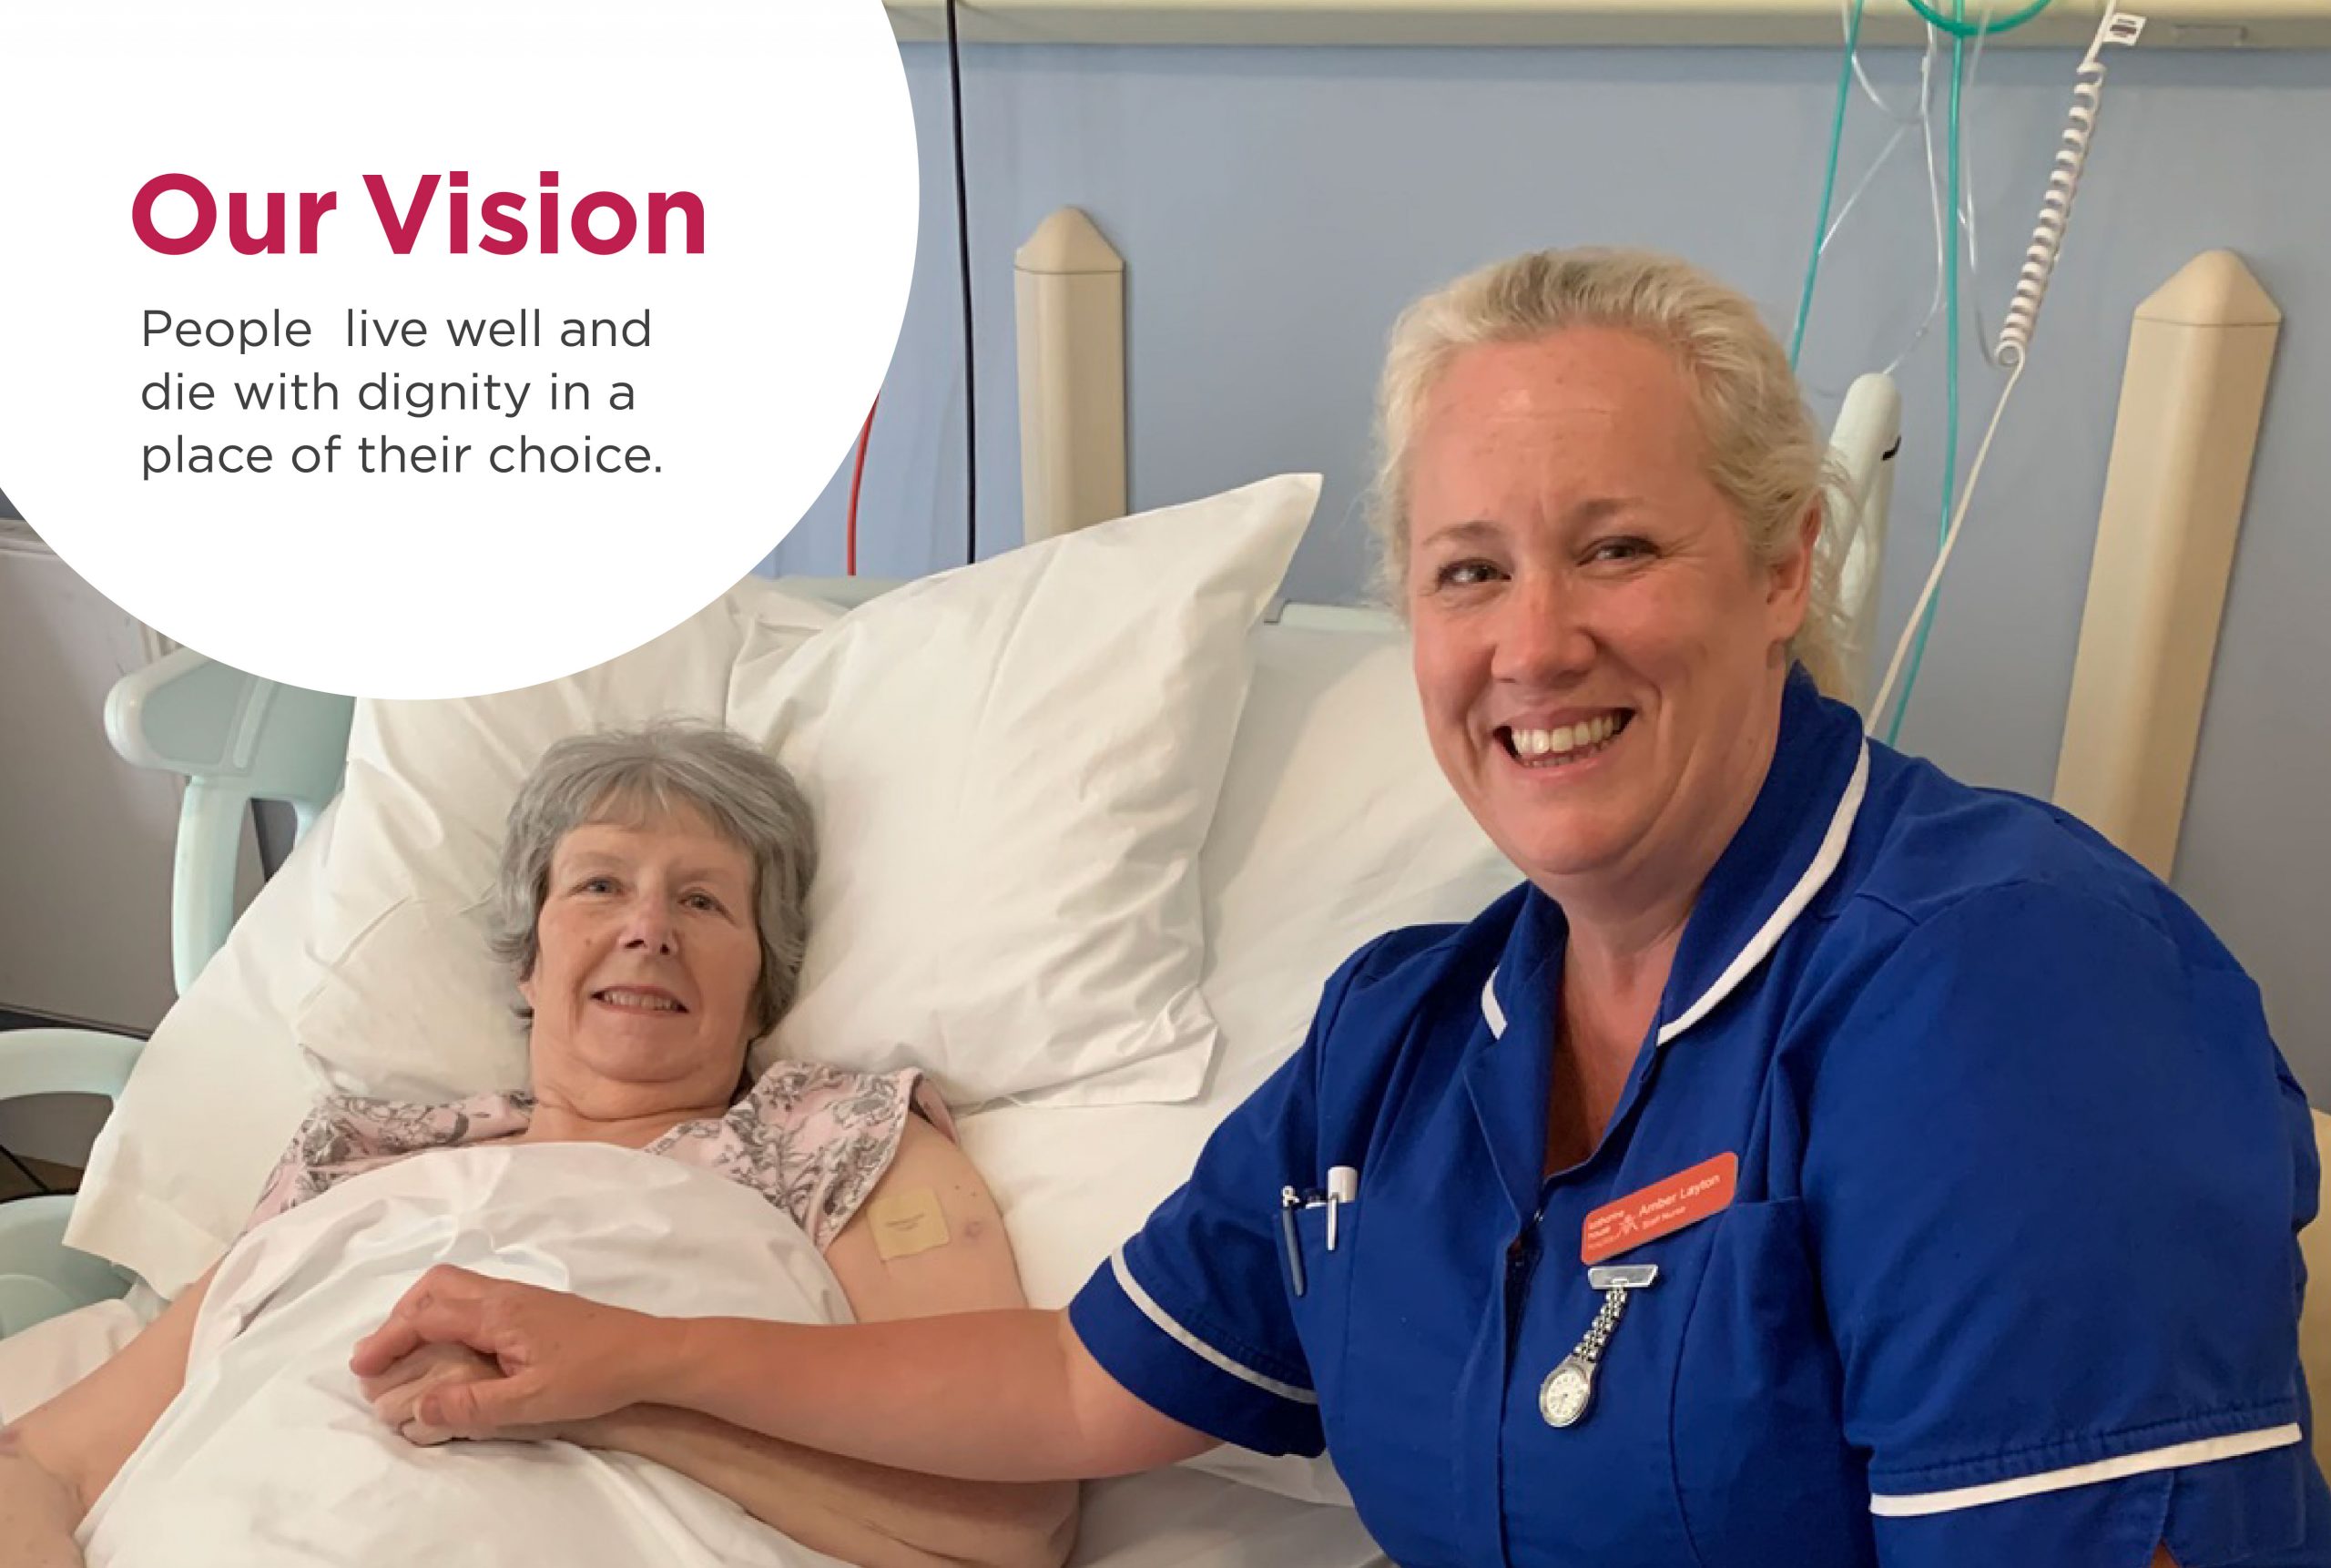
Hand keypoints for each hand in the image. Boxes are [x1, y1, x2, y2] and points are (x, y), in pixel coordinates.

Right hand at [349, 1266, 662, 1437]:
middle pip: (437, 1286)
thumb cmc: (594, 1375)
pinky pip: (474, 1298)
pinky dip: (446, 1315)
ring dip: (422, 1313)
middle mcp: (505, 1294)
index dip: (388, 1340)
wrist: (650, 1352)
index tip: (361, 1368)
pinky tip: (450, 1346)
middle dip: (399, 1317)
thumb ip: (474, 1404)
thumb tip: (418, 1407)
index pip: (426, 1316)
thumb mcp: (532, 1401)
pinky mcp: (533, 1307)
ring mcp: (521, 1296)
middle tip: (379, 1356)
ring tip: (406, 1352)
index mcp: (498, 1313)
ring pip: (456, 1288)